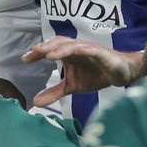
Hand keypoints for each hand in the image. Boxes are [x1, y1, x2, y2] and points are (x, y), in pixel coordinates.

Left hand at [24, 37, 141, 107]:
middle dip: (46, 47)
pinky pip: (91, 49)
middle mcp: (77, 48)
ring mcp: (89, 49)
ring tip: (48, 54)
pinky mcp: (101, 53)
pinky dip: (82, 49)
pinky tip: (75, 51)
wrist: (121, 74)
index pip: (50, 49)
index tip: (24, 59)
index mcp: (68, 54)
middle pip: (59, 43)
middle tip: (32, 53)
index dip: (37, 53)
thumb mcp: (72, 86)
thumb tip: (35, 102)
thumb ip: (55, 92)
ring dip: (60, 48)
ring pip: (72, 45)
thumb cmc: (97, 75)